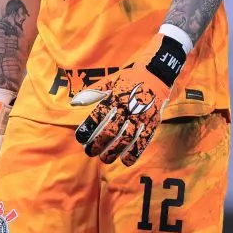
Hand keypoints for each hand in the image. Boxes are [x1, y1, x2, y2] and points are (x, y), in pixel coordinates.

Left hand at [71, 35, 185, 166]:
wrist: (158, 72)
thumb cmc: (132, 76)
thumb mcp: (112, 80)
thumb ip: (93, 92)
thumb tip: (73, 102)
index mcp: (115, 96)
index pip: (98, 115)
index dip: (88, 129)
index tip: (80, 139)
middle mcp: (126, 107)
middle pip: (110, 130)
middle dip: (98, 144)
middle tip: (90, 152)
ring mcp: (140, 115)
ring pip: (125, 138)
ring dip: (114, 151)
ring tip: (105, 159)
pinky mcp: (152, 121)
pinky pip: (143, 140)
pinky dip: (135, 152)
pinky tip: (126, 160)